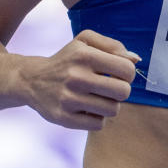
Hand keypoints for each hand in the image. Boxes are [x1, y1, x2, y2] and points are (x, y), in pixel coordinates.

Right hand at [13, 29, 138, 129]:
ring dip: (109, 105)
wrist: (32, 80)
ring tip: (97, 98)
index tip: (117, 74)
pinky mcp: (64, 118)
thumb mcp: (85, 42)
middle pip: (123, 92)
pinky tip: (86, 109)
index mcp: (84, 55)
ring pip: (112, 110)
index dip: (127, 73)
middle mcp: (76, 76)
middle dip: (121, 91)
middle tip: (110, 88)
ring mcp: (69, 99)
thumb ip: (113, 46)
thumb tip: (135, 60)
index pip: (127, 70)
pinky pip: (98, 124)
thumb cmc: (67, 60)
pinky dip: (96, 118)